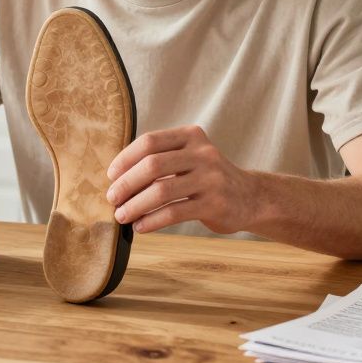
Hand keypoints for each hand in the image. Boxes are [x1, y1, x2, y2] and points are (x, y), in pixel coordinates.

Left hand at [105, 126, 260, 234]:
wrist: (251, 197)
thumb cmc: (207, 178)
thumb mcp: (189, 157)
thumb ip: (160, 159)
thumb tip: (116, 178)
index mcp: (191, 136)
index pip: (149, 142)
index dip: (125, 159)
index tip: (110, 176)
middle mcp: (203, 153)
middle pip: (152, 165)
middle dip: (126, 184)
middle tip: (112, 199)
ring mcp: (211, 178)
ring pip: (161, 191)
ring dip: (135, 205)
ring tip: (121, 216)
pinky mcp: (215, 204)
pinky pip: (175, 212)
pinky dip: (152, 220)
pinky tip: (140, 227)